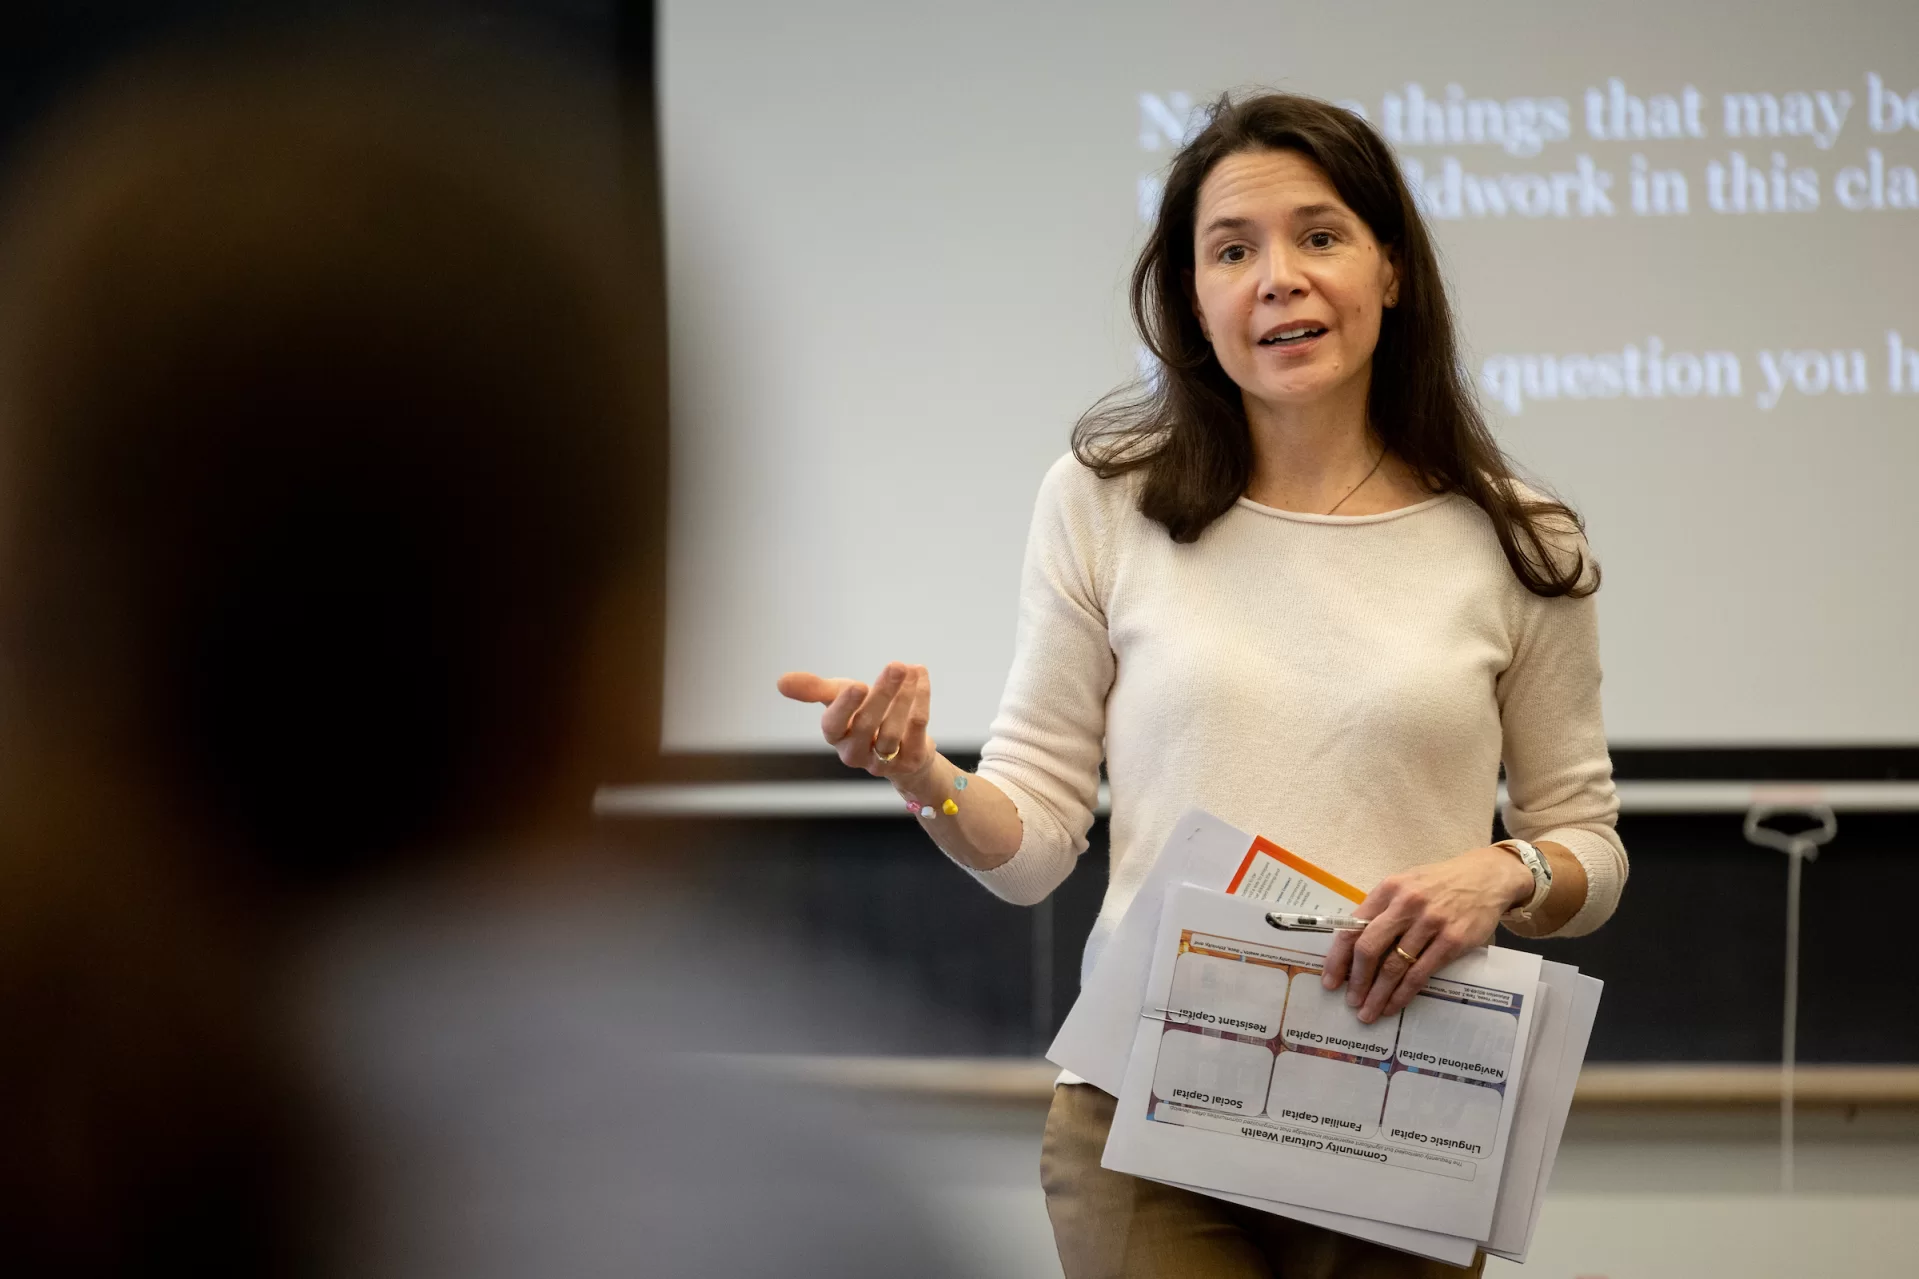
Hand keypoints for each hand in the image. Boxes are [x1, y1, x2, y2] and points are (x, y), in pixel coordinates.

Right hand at [776, 663, 935, 780]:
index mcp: (835, 736)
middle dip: (882, 693)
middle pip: (868, 725)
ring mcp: (884, 760)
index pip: (833, 726)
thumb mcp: (837, 698)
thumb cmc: (862, 716)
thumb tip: (781, 682)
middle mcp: (856, 752)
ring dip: (905, 696)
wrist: (901, 746)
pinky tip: (920, 677)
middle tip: (895, 666)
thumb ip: (813, 689)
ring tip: (911, 669)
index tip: (858, 685)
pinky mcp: (910, 760)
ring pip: (894, 730)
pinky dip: (921, 699)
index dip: (844, 706)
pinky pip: (917, 729)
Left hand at [1318, 846, 1532, 1023]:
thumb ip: (1382, 910)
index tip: (1330, 981)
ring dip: (1378, 994)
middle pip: (1369, 949)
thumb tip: (1354, 947)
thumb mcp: (1405, 885)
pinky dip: (1403, 994)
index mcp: (1388, 889)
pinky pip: (1420, 974)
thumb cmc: (1439, 884)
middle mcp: (1406, 904)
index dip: (1338, 958)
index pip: (1353, 927)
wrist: (1486, 878)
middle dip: (1356, 980)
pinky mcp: (1452, 941)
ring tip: (1369, 1012)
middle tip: (1351, 1001)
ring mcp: (1430, 923)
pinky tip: (1394, 1005)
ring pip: (1394, 966)